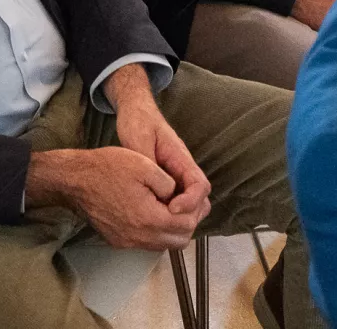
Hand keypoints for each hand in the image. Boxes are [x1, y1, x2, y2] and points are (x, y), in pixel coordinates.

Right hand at [25, 146, 202, 249]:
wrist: (74, 180)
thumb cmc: (107, 168)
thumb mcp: (145, 165)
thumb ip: (169, 184)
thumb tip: (176, 196)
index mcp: (150, 218)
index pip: (186, 225)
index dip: (193, 210)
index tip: (189, 196)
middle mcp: (139, 237)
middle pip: (178, 241)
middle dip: (186, 223)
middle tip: (183, 203)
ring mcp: (127, 242)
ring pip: (162, 245)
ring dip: (171, 230)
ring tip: (169, 207)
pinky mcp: (117, 241)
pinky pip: (145, 243)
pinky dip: (154, 232)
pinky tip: (151, 213)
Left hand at [104, 67, 210, 218]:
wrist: (136, 112)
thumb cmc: (138, 122)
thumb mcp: (139, 140)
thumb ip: (147, 162)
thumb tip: (154, 185)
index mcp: (181, 159)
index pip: (200, 186)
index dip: (190, 202)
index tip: (171, 209)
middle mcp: (183, 170)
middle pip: (200, 200)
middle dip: (188, 216)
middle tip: (165, 224)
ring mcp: (177, 177)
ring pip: (190, 204)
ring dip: (180, 217)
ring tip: (158, 224)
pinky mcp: (167, 182)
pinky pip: (176, 203)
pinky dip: (169, 214)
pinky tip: (151, 218)